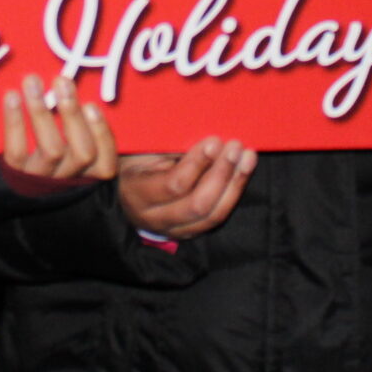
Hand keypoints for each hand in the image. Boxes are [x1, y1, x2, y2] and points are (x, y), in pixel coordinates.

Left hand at [1, 74, 116, 183]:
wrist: (5, 185)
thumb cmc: (50, 147)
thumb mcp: (73, 143)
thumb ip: (84, 125)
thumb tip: (87, 92)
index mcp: (88, 174)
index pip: (106, 162)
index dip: (102, 135)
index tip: (91, 105)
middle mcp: (68, 179)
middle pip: (83, 153)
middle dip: (73, 114)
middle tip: (62, 80)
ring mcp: (42, 179)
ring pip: (52, 150)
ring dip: (42, 111)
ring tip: (32, 81)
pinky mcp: (16, 174)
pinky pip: (17, 151)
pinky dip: (15, 122)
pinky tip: (12, 95)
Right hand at [118, 137, 255, 238]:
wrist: (124, 190)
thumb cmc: (134, 159)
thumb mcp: (142, 149)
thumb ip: (169, 147)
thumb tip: (207, 140)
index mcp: (138, 193)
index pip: (175, 185)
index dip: (198, 163)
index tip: (214, 141)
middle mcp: (154, 218)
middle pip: (198, 204)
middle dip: (221, 173)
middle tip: (235, 147)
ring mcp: (174, 230)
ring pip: (212, 215)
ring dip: (234, 184)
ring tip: (247, 156)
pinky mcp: (189, 232)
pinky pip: (217, 218)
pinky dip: (233, 193)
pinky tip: (244, 170)